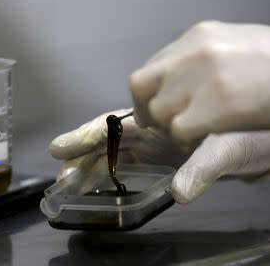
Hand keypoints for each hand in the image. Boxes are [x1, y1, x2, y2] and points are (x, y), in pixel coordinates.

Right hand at [49, 109, 269, 203]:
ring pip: (116, 151)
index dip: (86, 137)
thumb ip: (207, 164)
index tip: (60, 149)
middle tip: (60, 176)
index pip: (115, 126)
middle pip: (108, 139)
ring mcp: (161, 141)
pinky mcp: (169, 154)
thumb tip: (179, 191)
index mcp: (165, 118)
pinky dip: (111, 171)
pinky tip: (96, 180)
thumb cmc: (263, 131)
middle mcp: (159, 129)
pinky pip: (131, 161)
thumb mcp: (236, 144)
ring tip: (69, 180)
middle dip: (82, 156)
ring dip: (91, 165)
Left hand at [130, 21, 269, 143]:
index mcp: (200, 36)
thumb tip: (173, 78)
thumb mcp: (236, 49)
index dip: (151, 93)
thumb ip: (200, 61)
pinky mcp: (217, 103)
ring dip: (171, 127)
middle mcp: (195, 51)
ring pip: (158, 111)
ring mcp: (204, 75)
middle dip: (148, 109)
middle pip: (140, 85)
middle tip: (164, 123)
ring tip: (198, 129)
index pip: (151, 67)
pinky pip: (178, 130)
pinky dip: (188, 141)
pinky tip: (209, 137)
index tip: (156, 105)